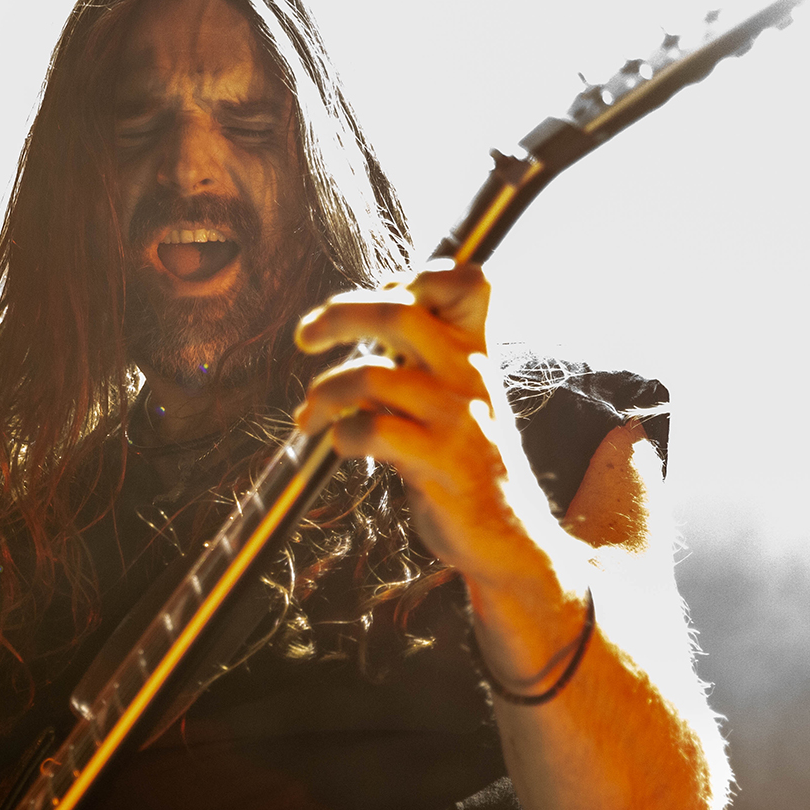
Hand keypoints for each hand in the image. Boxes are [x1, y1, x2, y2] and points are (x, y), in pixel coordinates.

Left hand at [293, 264, 565, 592]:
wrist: (504, 534)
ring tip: (309, 417)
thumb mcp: (456, 396)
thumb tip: (353, 316)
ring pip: (371, 377)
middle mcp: (470, 375)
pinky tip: (340, 445)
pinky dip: (342, 436)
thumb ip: (421, 357)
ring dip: (324, 394)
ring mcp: (458, 419)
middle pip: (399, 313)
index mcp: (476, 353)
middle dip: (338, 315)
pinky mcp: (441, 463)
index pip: (470, 281)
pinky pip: (372, 431)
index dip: (417, 275)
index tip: (375, 298)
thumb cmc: (465, 461)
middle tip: (305, 336)